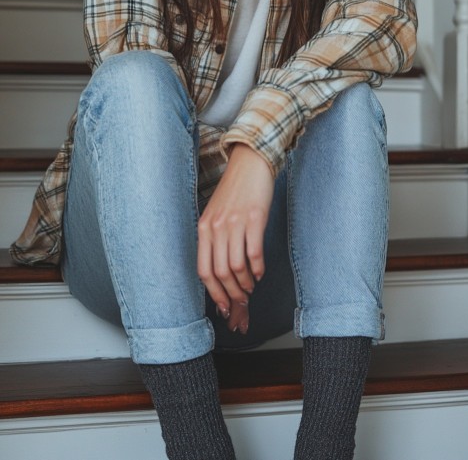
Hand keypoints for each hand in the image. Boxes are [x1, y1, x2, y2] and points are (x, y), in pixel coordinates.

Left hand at [197, 143, 273, 332]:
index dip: (214, 293)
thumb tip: (222, 272)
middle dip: (232, 294)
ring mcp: (235, 223)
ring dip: (246, 283)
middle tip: (241, 302)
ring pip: (237, 267)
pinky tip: (260, 272)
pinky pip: (254, 254)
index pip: (204, 271)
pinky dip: (258, 269)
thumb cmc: (235, 191)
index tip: (223, 306)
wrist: (250, 164)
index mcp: (204, 228)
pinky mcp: (254, 219)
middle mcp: (216, 227)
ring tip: (251, 286)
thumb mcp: (216, 215)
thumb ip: (215, 240)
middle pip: (221, 273)